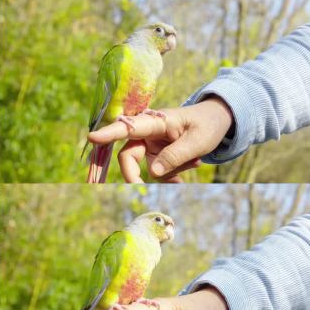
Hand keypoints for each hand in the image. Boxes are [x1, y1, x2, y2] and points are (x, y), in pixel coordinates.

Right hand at [87, 97, 233, 182]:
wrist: (218, 121)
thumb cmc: (208, 124)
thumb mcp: (197, 141)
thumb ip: (175, 156)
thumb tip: (153, 174)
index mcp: (155, 122)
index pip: (127, 128)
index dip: (108, 133)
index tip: (92, 138)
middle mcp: (147, 133)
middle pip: (128, 156)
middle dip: (134, 174)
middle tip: (140, 188)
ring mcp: (151, 146)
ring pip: (147, 168)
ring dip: (170, 172)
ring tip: (195, 161)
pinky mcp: (157, 156)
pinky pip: (158, 173)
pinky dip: (173, 175)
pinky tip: (192, 166)